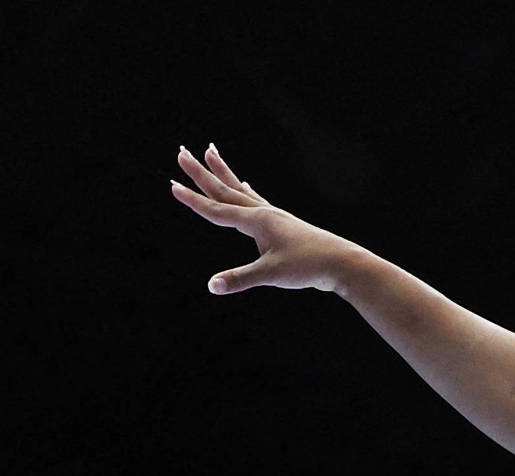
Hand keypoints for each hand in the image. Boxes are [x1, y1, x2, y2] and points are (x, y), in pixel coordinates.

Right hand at [168, 143, 358, 293]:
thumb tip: (212, 286)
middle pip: (224, 189)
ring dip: (223, 172)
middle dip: (201, 172)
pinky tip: (246, 184)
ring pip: (240, 190)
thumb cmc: (308, 267)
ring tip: (210, 151)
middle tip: (181, 151)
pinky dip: (247, 191)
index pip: (217, 209)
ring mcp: (274, 216)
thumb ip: (240, 279)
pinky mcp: (282, 224)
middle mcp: (263, 212)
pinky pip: (258, 202)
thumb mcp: (271, 274)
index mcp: (256, 220)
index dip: (193, 200)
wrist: (341, 263)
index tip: (172, 185)